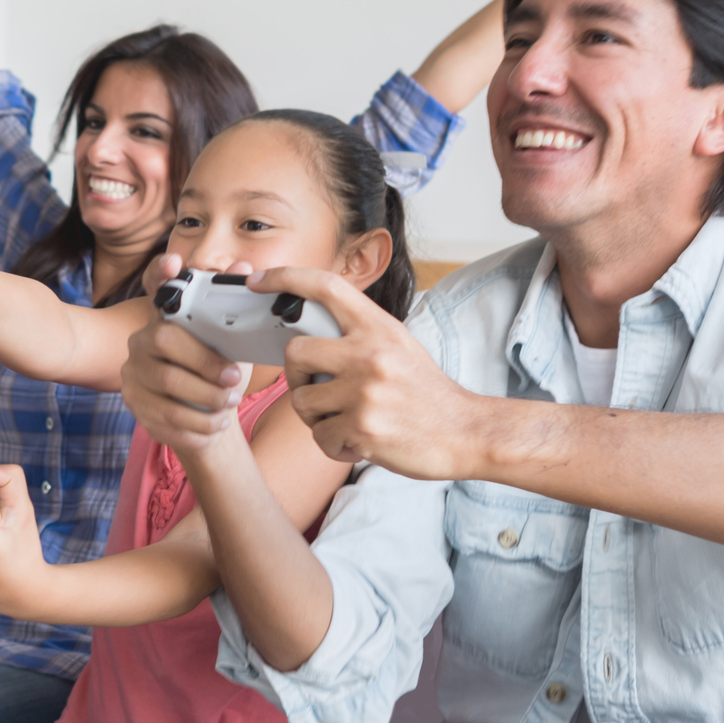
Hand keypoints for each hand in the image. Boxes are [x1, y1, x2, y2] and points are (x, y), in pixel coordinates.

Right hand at [120, 252, 262, 452]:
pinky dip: (198, 423)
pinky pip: (164, 415)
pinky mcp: (134, 405)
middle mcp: (141, 341)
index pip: (157, 289)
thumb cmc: (217, 376)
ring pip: (167, 384)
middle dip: (205, 363)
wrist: (205, 420)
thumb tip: (243, 267)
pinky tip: (216, 423)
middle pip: (166, 341)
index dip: (160, 273)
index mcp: (164, 319)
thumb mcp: (231, 344)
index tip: (174, 262)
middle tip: (234, 380)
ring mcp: (133, 374)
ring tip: (229, 404)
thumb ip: (234, 309)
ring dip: (206, 398)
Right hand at [120, 315, 245, 454]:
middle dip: (208, 393)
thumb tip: (238, 346)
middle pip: (168, 379)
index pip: (167, 339)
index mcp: (153, 331)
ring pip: (170, 412)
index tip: (233, 375)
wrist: (198, 396)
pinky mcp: (139, 415)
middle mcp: (136, 359)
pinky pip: (169, 431)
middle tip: (233, 398)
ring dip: (204, 419)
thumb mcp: (220, 349)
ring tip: (226, 416)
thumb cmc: (212, 368)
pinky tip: (214, 428)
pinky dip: (197, 434)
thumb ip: (222, 343)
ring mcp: (133, 389)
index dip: (203, 359)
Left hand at [251, 266, 487, 479]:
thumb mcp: (399, 347)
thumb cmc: (426, 393)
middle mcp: (370, 354)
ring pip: (302, 401)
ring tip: (345, 420)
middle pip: (295, 352)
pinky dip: (334, 445)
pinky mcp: (362, 428)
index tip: (258, 281)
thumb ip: (359, 337)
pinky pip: (320, 437)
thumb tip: (311, 335)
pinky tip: (359, 441)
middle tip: (311, 387)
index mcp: (379, 328)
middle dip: (293, 374)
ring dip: (316, 418)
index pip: (326, 287)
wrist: (465, 432)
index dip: (285, 277)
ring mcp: (365, 392)